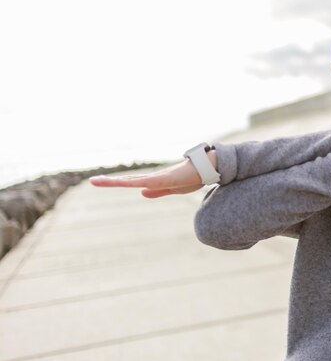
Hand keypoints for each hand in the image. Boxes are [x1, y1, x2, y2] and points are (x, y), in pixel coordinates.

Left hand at [90, 159, 205, 198]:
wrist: (206, 168)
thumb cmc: (192, 177)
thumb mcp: (172, 189)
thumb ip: (157, 191)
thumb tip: (141, 192)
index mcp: (154, 181)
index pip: (131, 181)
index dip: (116, 181)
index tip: (101, 181)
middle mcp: (153, 177)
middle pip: (127, 179)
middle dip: (110, 181)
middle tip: (92, 181)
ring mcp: (158, 177)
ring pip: (132, 180)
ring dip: (116, 181)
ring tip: (99, 181)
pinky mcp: (165, 178)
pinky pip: (147, 182)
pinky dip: (135, 183)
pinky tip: (125, 185)